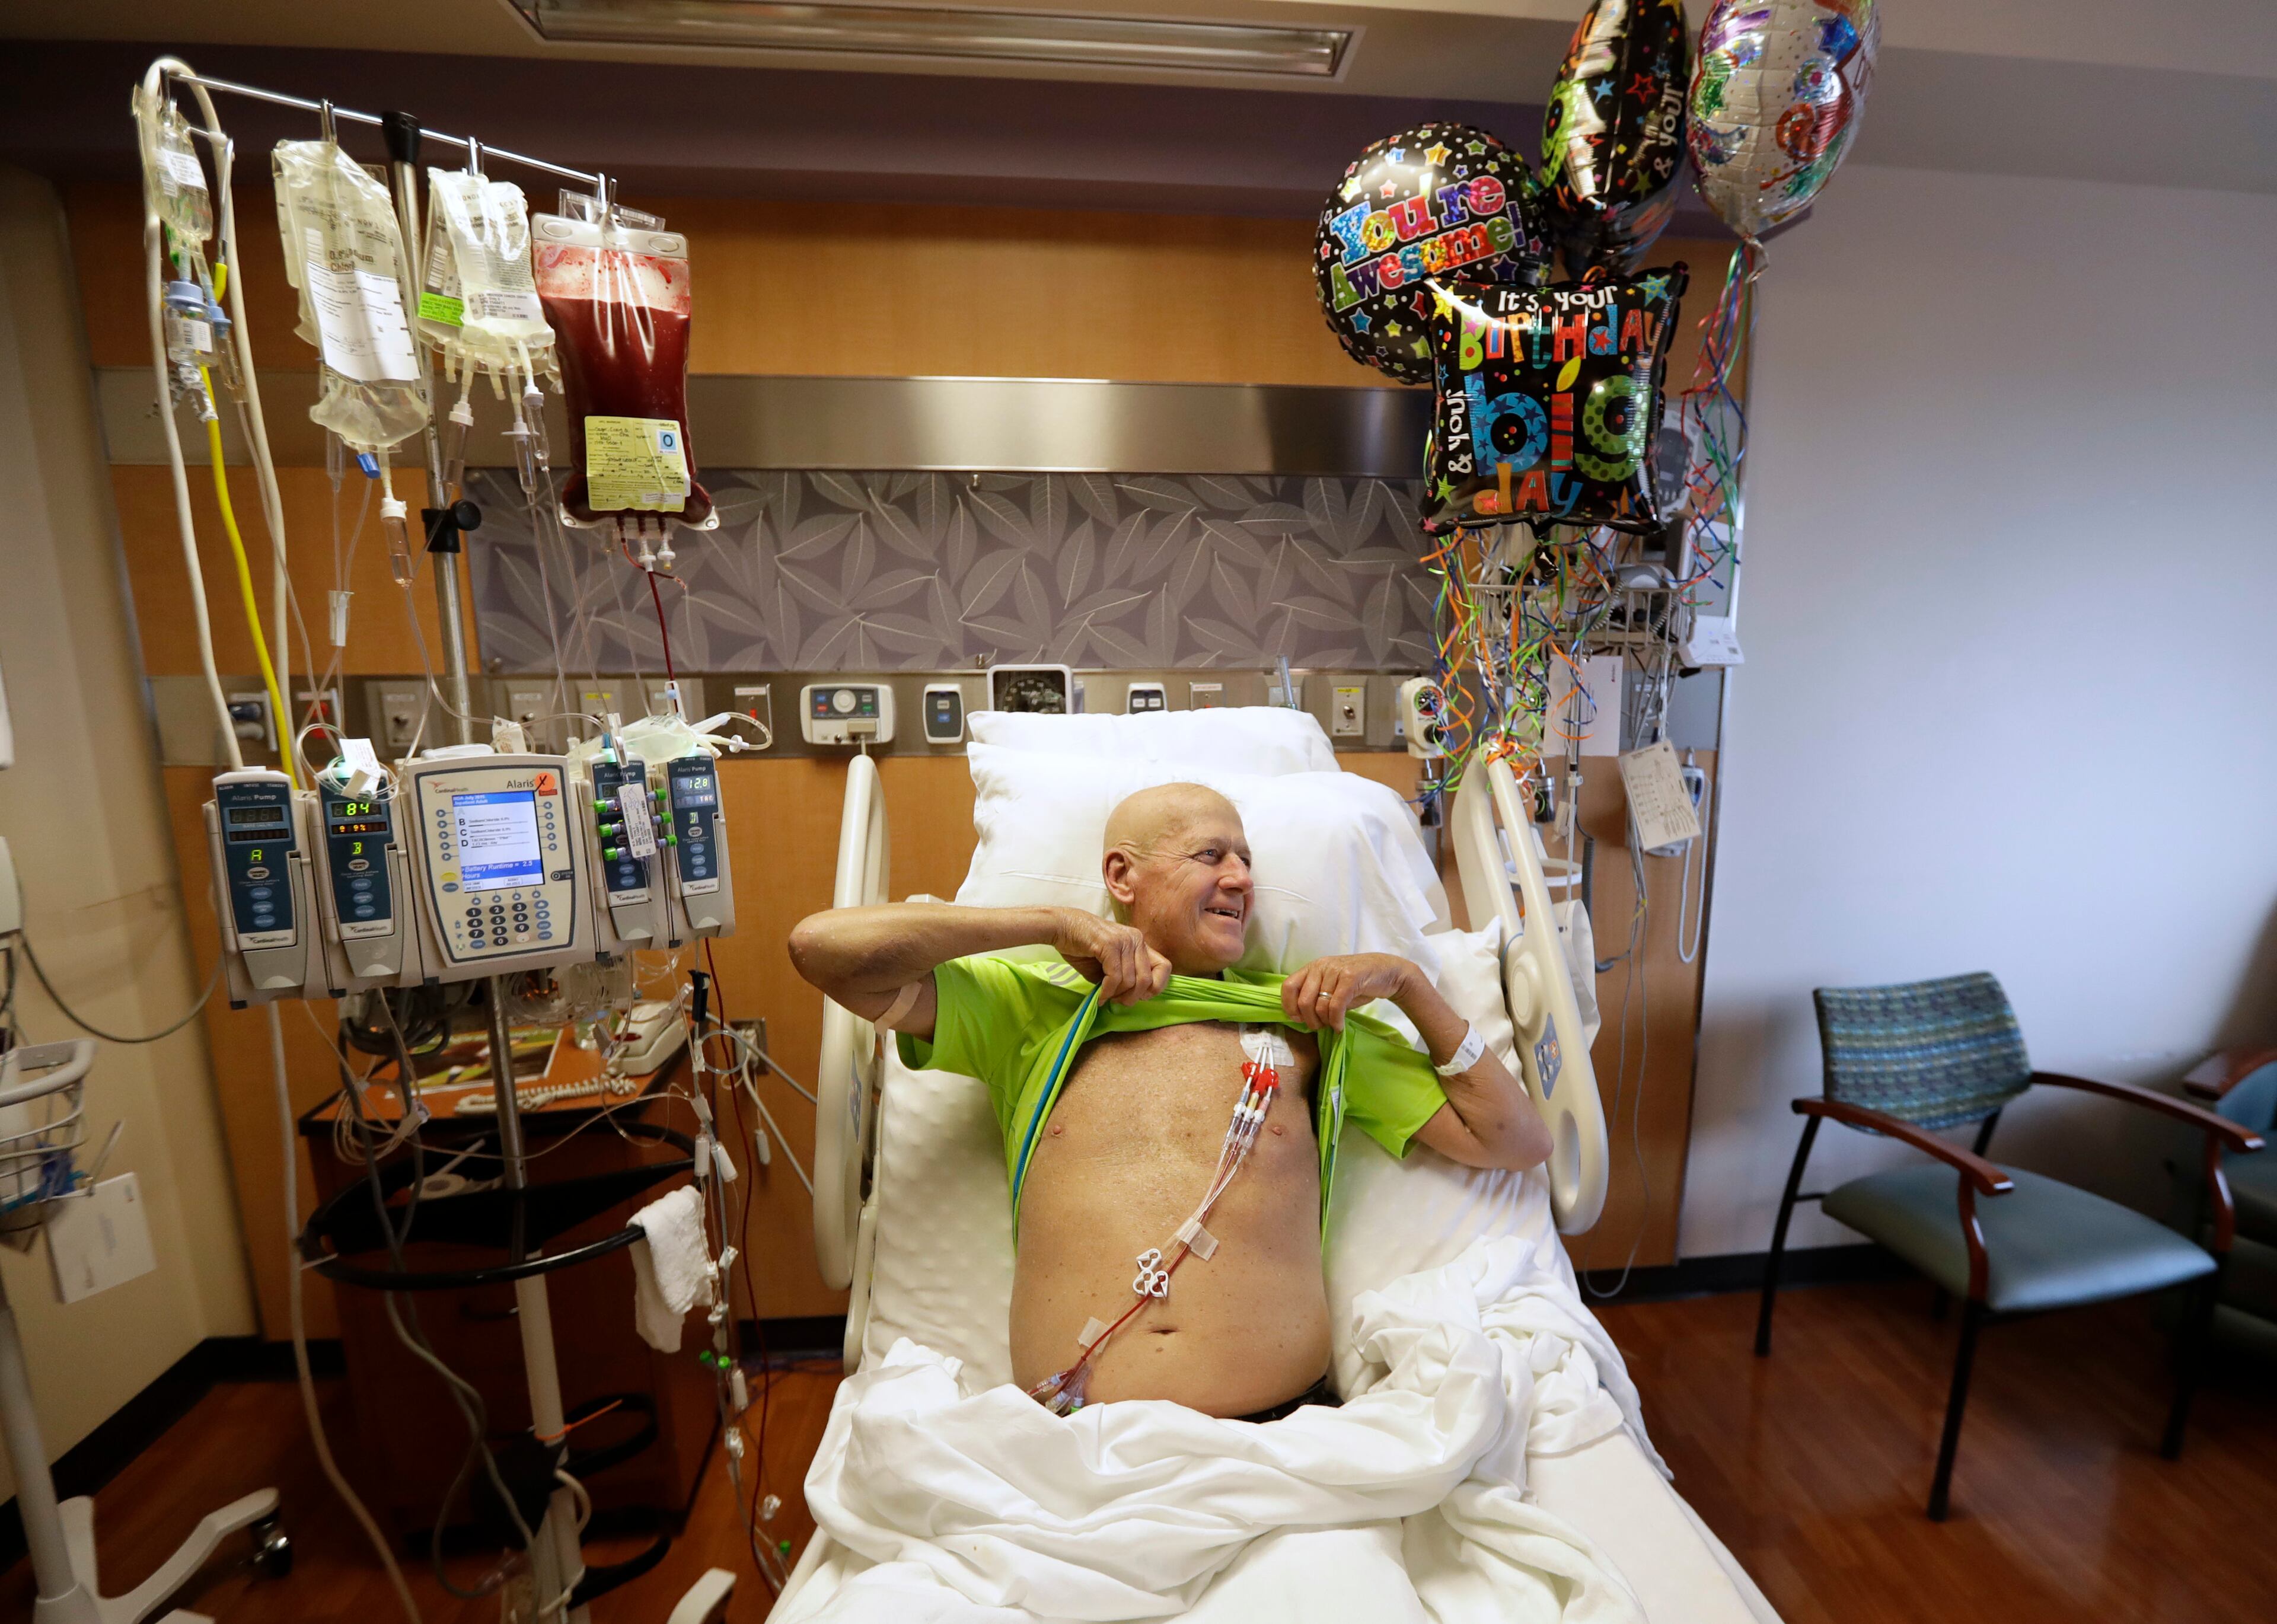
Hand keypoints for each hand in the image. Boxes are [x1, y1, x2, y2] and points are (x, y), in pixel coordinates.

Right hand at [1053, 910, 1171, 1006]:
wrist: (1061, 928)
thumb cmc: (1083, 947)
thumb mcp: (1109, 965)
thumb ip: (1124, 977)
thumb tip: (1132, 998)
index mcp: (1140, 943)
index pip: (1165, 967)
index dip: (1156, 987)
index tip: (1138, 996)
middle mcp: (1136, 939)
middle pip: (1147, 979)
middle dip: (1133, 997)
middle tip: (1118, 1001)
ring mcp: (1124, 940)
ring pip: (1130, 981)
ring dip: (1116, 995)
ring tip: (1105, 996)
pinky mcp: (1110, 944)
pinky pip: (1115, 976)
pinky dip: (1107, 991)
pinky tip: (1100, 995)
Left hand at [1281, 953, 1414, 1032]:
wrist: (1387, 972)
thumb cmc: (1357, 983)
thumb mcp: (1331, 987)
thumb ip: (1315, 997)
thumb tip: (1299, 1017)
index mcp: (1312, 968)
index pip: (1288, 986)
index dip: (1289, 1006)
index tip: (1298, 1019)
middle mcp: (1321, 966)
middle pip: (1303, 1001)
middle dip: (1310, 1020)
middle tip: (1320, 1026)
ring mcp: (1336, 971)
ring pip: (1320, 1006)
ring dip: (1325, 1022)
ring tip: (1333, 1024)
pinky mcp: (1350, 978)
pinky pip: (1336, 1006)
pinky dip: (1336, 1021)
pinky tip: (1340, 1025)